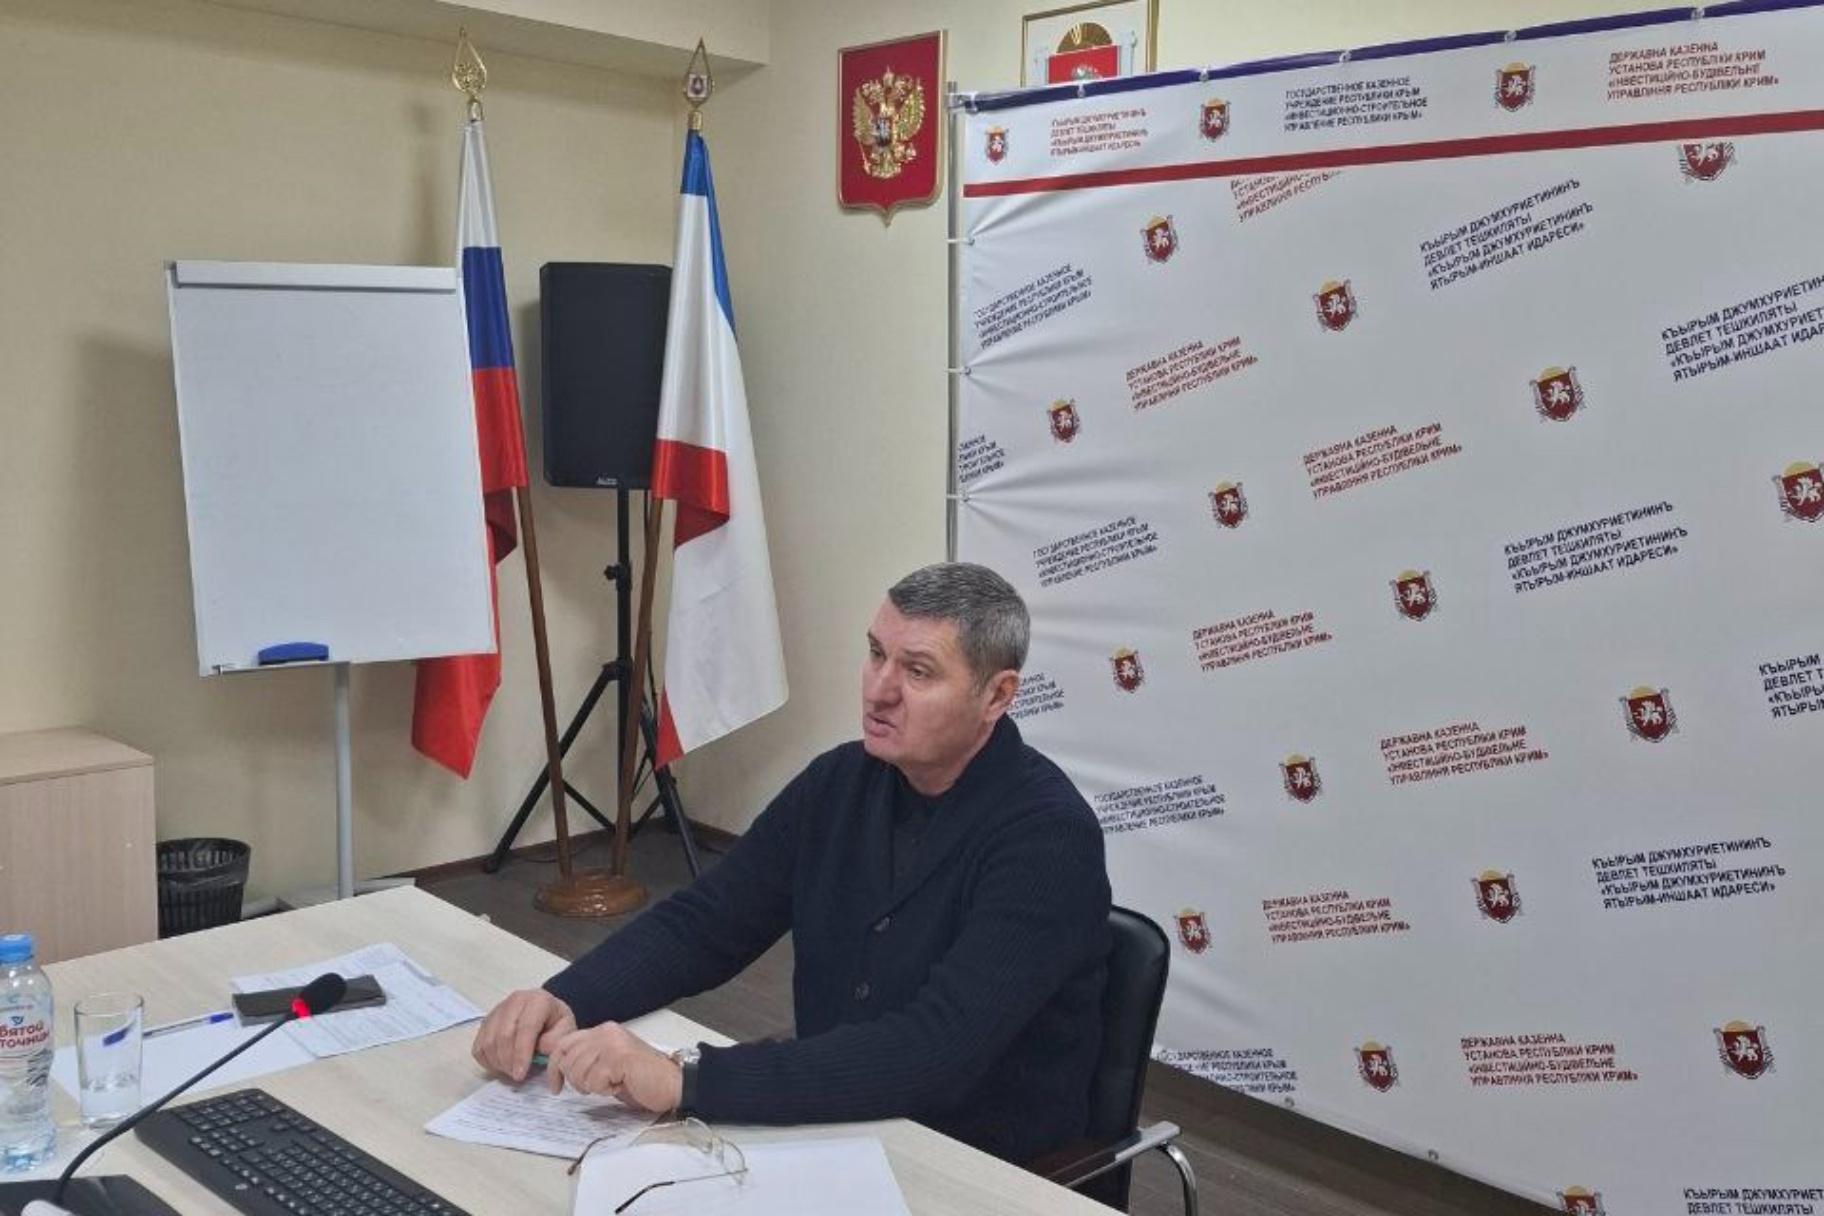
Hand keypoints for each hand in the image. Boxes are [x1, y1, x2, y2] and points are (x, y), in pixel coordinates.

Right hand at [471, 988, 575, 1082]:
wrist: (545, 1011)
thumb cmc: (555, 1022)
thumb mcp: (566, 1028)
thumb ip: (557, 1040)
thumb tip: (542, 1050)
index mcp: (537, 1000)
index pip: (526, 1028)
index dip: (521, 1054)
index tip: (521, 1074)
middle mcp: (514, 1001)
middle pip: (504, 1036)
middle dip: (509, 1062)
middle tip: (517, 1077)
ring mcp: (497, 1011)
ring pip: (488, 1042)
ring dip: (498, 1063)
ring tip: (512, 1070)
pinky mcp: (485, 1023)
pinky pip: (479, 1046)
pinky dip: (488, 1061)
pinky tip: (502, 1065)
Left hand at [544, 1022, 682, 1111]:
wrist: (674, 1084)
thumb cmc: (643, 1079)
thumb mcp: (609, 1065)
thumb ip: (588, 1060)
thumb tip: (560, 1068)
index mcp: (603, 1030)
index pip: (563, 1044)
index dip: (554, 1067)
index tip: (556, 1086)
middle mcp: (606, 1031)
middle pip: (567, 1060)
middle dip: (576, 1081)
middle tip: (598, 1086)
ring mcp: (612, 1042)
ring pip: (579, 1071)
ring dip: (593, 1086)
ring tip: (613, 1083)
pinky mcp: (619, 1057)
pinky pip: (594, 1081)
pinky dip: (605, 1090)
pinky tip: (621, 1085)